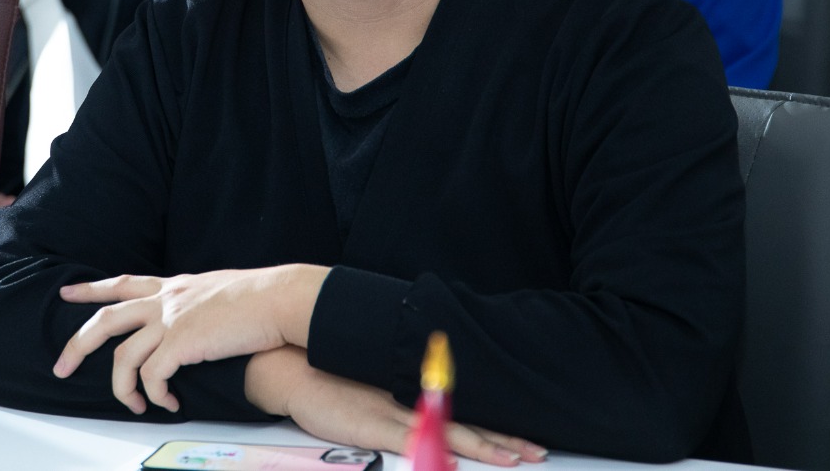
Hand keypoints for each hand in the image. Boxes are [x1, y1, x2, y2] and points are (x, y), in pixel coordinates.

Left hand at [53, 265, 327, 413]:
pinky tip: (167, 403)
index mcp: (173, 286)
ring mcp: (171, 320)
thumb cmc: (260, 297)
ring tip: (133, 405)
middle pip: (106, 319)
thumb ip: (196, 301)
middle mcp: (166, 300)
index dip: (91, 289)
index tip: (66, 292)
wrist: (279, 298)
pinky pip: (152, 376)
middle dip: (78, 344)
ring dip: (121, 388)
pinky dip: (155, 395)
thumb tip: (194, 319)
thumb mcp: (217, 289)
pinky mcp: (182, 343)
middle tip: (62, 366)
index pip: (122, 284)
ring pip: (123, 356)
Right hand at [245, 347, 547, 466]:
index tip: (525, 440)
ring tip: (513, 458)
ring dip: (482, 446)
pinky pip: (409, 441)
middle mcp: (409, 401)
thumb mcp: (372, 388)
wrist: (293, 370)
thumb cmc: (331, 381)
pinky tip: (452, 460)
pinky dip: (433, 449)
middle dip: (502, 441)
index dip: (496, 428)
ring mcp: (393, 414)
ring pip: (446, 432)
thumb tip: (429, 411)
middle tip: (536, 452)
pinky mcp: (373, 426)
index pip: (462, 414)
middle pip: (465, 424)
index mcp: (410, 394)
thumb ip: (400, 402)